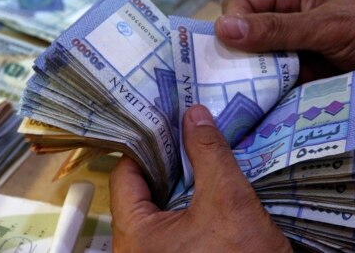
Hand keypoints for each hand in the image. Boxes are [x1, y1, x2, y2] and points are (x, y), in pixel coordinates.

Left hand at [109, 105, 290, 252]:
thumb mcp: (229, 201)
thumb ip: (209, 153)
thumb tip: (194, 115)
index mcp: (134, 234)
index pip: (126, 173)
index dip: (147, 144)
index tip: (170, 123)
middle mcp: (136, 247)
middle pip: (142, 189)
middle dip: (169, 160)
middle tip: (189, 133)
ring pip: (161, 206)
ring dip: (183, 181)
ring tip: (203, 153)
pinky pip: (176, 224)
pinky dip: (191, 203)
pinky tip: (212, 186)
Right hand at [215, 0, 354, 105]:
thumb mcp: (326, 25)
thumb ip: (275, 29)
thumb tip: (223, 28)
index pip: (243, 4)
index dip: (231, 25)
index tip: (225, 52)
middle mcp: (291, 20)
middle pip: (248, 38)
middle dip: (238, 58)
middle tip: (228, 83)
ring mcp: (300, 50)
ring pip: (262, 66)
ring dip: (256, 81)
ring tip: (245, 101)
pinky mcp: (309, 76)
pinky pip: (281, 86)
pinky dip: (273, 97)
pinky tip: (265, 110)